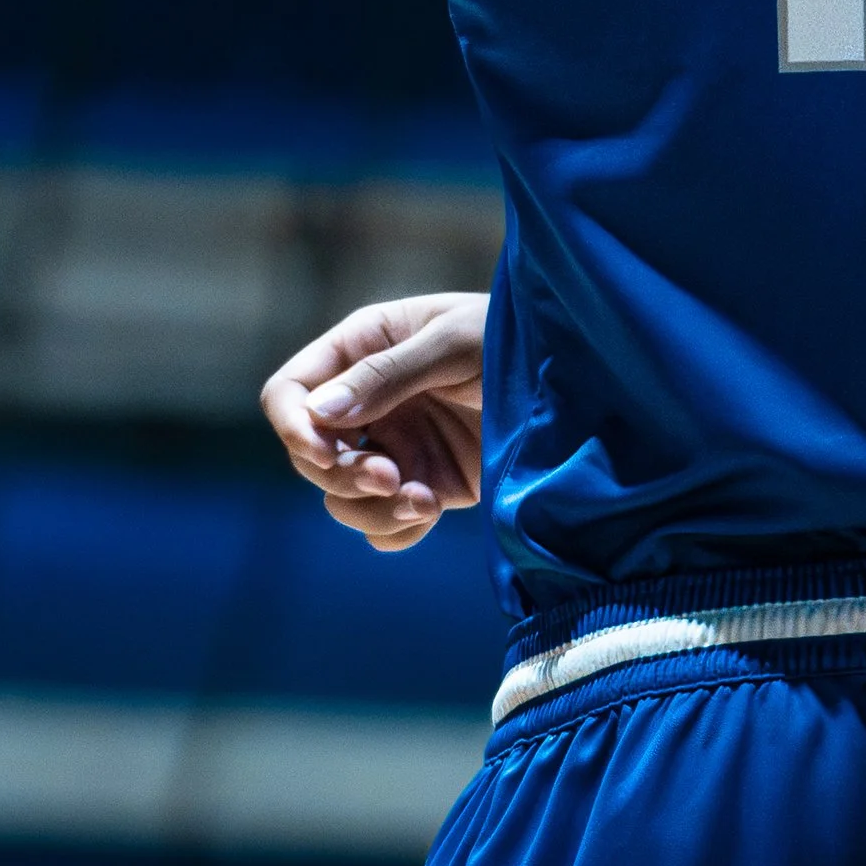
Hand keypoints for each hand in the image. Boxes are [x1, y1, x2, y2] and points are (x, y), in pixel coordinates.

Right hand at [260, 292, 487, 551]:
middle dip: (341, 474)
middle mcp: (368, 404)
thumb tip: (318, 411)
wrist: (576, 378)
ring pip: (341, 498)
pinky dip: (396, 530)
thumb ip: (389, 374)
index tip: (323, 451)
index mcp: (362, 351)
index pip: (290, 392)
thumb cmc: (513, 336)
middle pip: (309, 456)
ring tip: (420, 500)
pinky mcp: (426, 485)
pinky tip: (432, 511)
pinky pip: (383, 526)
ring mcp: (395, 447)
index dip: (293, 426)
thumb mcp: (454, 342)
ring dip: (370, 509)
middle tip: (390, 477)